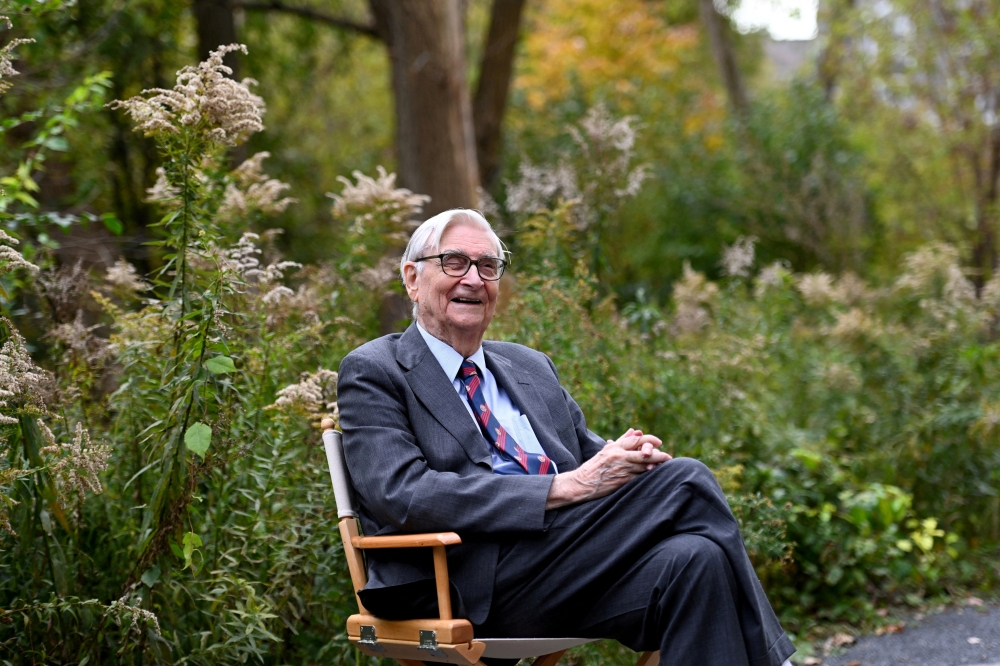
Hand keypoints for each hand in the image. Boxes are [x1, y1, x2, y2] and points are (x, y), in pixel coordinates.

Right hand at [545, 428, 669, 508]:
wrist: (581, 484)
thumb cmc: (594, 467)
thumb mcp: (607, 450)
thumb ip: (622, 441)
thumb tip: (635, 431)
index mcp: (615, 447)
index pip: (637, 440)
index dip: (650, 440)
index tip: (659, 442)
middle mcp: (619, 456)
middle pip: (644, 453)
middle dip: (658, 455)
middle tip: (668, 457)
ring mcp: (621, 469)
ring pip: (644, 466)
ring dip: (656, 466)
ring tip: (665, 466)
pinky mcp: (622, 482)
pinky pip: (639, 477)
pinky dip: (647, 476)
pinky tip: (654, 476)